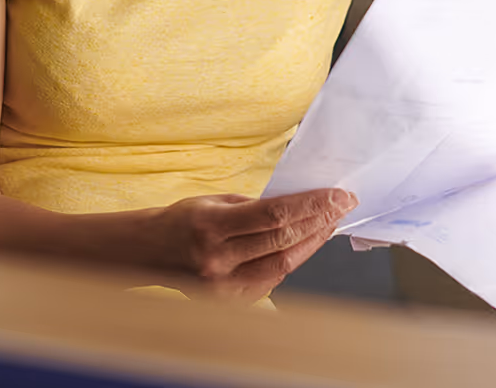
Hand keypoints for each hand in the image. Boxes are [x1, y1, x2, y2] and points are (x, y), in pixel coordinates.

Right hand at [145, 187, 356, 300]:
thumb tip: (300, 204)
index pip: (275, 215)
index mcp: (213, 226)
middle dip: (320, 220)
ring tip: (331, 222)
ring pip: (283, 264)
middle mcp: (218, 260)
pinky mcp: (229, 301)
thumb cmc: (185, 219)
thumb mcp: (216, 200)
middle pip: (283, 240)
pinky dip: (292, 260)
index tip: (338, 194)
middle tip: (344, 205)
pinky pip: (271, 280)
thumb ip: (256, 206)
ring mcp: (223, 286)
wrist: (151, 253)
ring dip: (313, 242)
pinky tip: (306, 243)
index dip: (312, 204)